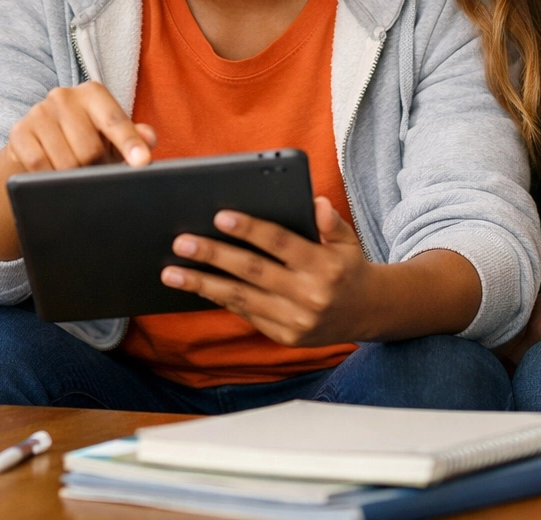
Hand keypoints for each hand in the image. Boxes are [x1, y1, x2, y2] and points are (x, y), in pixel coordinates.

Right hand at [5, 81, 156, 172]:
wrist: (40, 142)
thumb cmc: (85, 137)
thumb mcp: (111, 135)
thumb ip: (134, 135)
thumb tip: (148, 139)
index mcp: (93, 93)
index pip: (114, 120)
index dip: (129, 143)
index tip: (142, 162)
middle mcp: (64, 96)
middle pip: (90, 148)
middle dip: (97, 169)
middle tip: (97, 174)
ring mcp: (39, 112)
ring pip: (66, 162)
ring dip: (74, 178)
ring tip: (76, 175)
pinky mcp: (19, 132)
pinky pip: (40, 165)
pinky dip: (50, 178)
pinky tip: (53, 177)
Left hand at [161, 197, 378, 346]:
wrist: (368, 313)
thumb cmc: (348, 268)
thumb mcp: (348, 240)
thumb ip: (330, 222)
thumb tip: (315, 203)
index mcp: (324, 266)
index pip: (280, 243)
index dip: (249, 229)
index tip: (220, 216)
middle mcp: (309, 295)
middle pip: (252, 271)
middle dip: (213, 256)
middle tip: (181, 242)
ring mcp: (295, 320)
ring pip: (241, 298)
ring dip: (202, 284)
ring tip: (171, 272)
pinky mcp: (284, 336)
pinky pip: (245, 314)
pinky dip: (218, 299)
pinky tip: (195, 286)